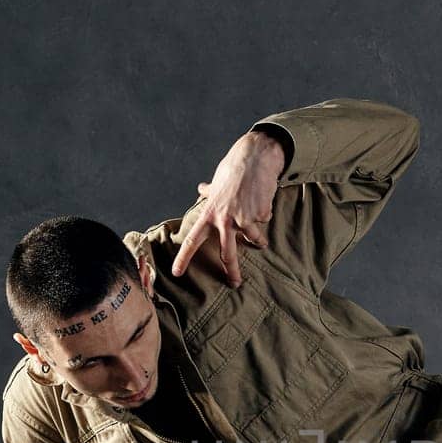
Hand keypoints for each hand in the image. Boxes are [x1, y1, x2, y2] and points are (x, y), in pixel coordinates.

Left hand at [171, 131, 284, 285]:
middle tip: (234, 283)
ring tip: (261, 243)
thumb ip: (210, 191)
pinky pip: (264, 220)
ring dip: (258, 241)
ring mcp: (244, 218)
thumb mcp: (217, 183)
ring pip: (253, 238)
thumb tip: (202, 188)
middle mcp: (225, 219)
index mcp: (210, 214)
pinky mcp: (260, 213)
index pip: (193, 240)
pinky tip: (263, 202)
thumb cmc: (233, 169)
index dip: (184, 258)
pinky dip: (264, 213)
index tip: (177, 272)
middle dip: (232, 271)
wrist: (254, 159)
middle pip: (227, 253)